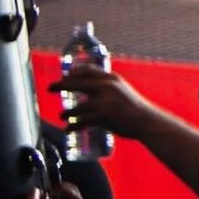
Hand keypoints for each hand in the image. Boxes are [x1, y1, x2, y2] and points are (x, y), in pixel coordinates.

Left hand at [48, 64, 164, 139]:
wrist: (147, 121)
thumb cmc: (135, 108)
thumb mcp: (122, 90)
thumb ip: (108, 88)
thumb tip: (90, 89)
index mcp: (111, 78)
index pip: (86, 69)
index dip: (72, 72)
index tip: (65, 76)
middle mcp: (107, 87)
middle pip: (75, 83)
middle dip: (60, 85)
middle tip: (51, 88)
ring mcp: (105, 102)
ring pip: (77, 106)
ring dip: (66, 112)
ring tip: (62, 115)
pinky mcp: (104, 116)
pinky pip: (82, 121)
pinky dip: (73, 125)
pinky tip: (69, 128)